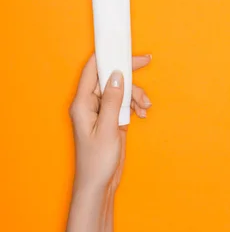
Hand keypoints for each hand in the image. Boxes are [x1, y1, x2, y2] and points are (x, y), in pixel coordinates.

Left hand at [69, 54, 151, 193]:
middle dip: (129, 74)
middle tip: (146, 62)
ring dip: (135, 94)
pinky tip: (142, 114)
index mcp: (82, 103)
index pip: (92, 69)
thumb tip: (118, 75)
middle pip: (110, 76)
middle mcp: (90, 103)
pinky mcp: (111, 118)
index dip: (107, 54)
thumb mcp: (108, 129)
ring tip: (145, 107)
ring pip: (121, 89)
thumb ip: (113, 100)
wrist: (99, 185)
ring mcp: (101, 110)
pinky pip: (124, 102)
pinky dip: (135, 104)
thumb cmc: (96, 161)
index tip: (122, 46)